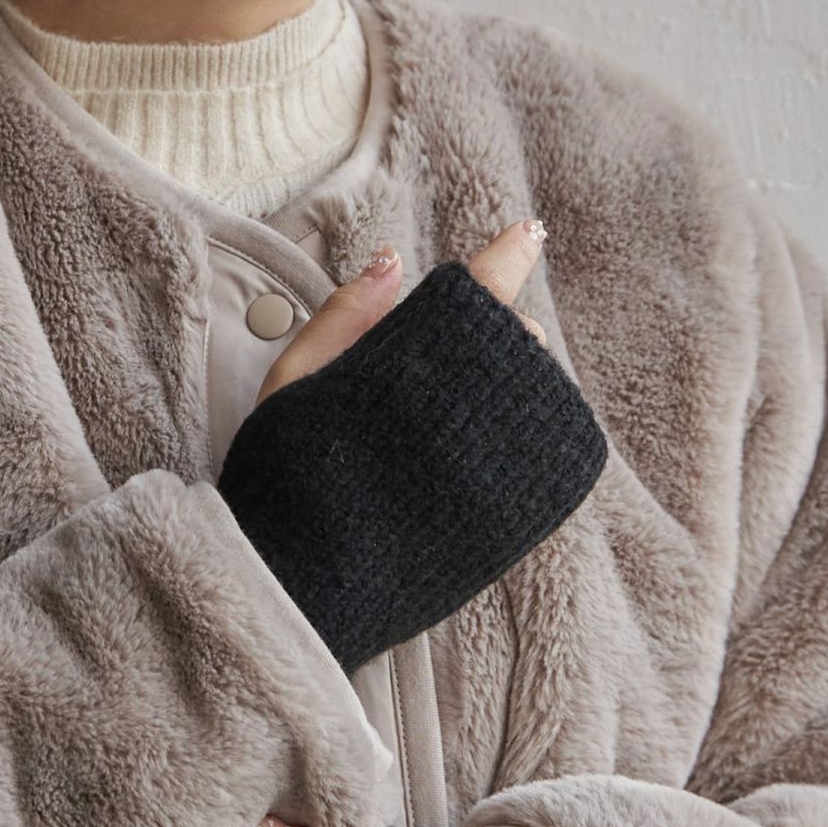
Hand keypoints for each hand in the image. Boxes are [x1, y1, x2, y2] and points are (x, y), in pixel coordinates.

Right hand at [216, 219, 606, 673]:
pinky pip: (542, 456)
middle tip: (457, 359)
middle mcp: (468, 413)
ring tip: (456, 417)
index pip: (478, 296)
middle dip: (495, 339)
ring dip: (510, 389)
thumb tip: (390, 260)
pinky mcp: (517, 517)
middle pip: (514, 344)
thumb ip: (342, 318)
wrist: (307, 590)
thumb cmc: (285, 487)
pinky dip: (523, 440)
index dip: (503, 261)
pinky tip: (479, 454)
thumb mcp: (290, 387)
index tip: (524, 236)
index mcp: (413, 370)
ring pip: (534, 398)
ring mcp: (499, 466)